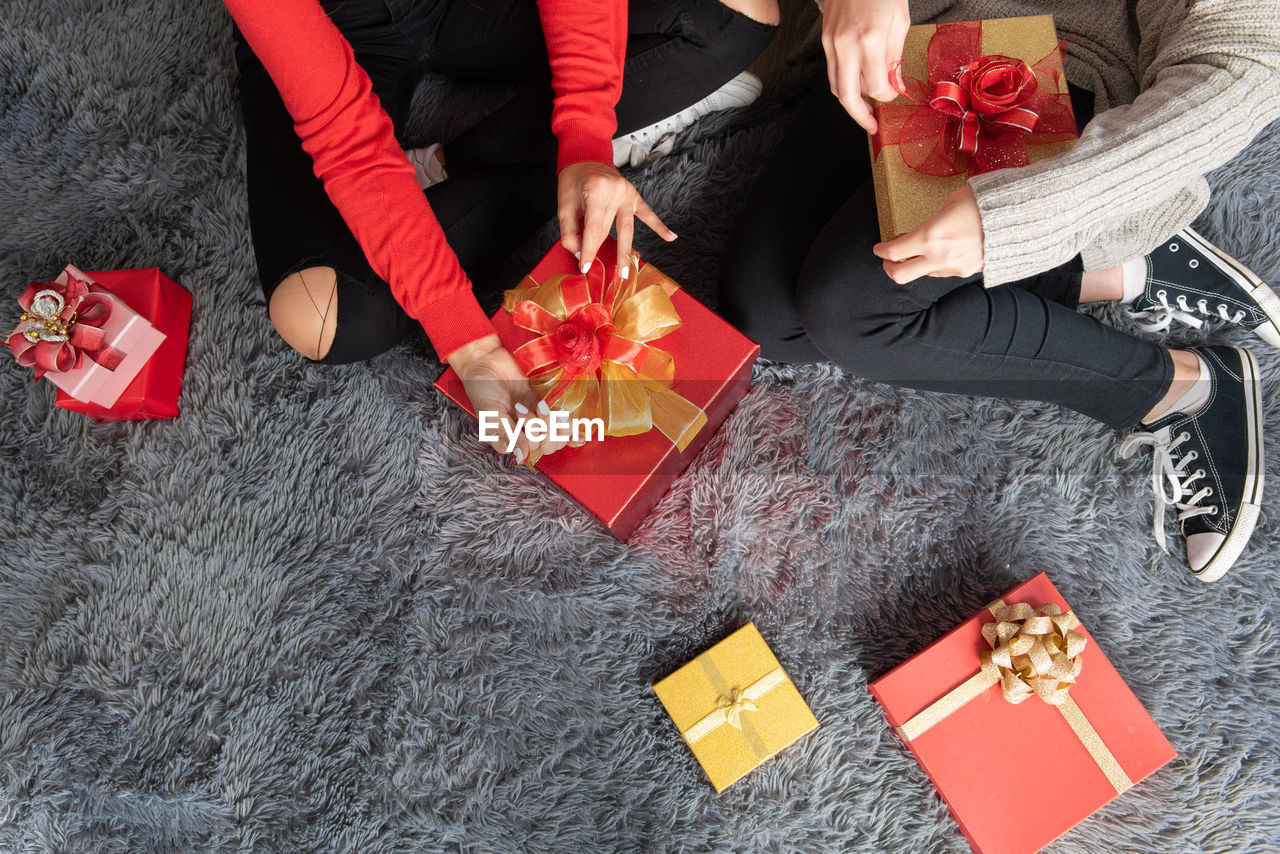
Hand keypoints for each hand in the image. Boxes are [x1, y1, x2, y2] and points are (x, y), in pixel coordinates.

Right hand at [448, 335, 570, 464]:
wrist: (487, 360)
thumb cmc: (482, 387)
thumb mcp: (491, 412)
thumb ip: (507, 433)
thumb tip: (522, 457)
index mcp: (506, 440)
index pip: (529, 451)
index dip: (531, 434)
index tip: (518, 411)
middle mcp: (522, 434)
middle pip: (546, 446)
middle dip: (546, 428)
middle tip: (536, 407)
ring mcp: (534, 420)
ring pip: (556, 437)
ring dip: (557, 425)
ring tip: (545, 406)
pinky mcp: (542, 406)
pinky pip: (560, 422)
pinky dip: (570, 428)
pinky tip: (580, 431)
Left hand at [557, 161, 676, 277]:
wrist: (585, 155)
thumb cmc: (573, 179)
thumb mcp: (563, 203)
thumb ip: (569, 229)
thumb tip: (580, 253)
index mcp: (596, 190)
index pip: (594, 229)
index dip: (589, 250)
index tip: (585, 267)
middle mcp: (615, 191)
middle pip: (609, 230)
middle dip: (601, 250)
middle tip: (599, 272)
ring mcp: (627, 193)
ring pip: (627, 228)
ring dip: (626, 251)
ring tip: (626, 270)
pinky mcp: (634, 195)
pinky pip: (647, 213)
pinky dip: (659, 226)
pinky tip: (671, 237)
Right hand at [821, 0, 909, 131]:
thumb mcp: (899, 22)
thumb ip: (894, 57)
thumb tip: (893, 84)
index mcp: (868, 41)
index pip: (875, 87)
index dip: (887, 96)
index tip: (895, 93)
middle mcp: (845, 45)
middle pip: (847, 97)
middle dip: (861, 115)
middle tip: (872, 125)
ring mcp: (831, 43)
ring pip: (836, 87)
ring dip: (851, 102)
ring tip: (865, 109)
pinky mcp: (825, 40)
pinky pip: (832, 71)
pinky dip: (844, 83)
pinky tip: (856, 86)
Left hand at [873, 185, 984, 282]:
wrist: (1019, 218)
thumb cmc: (986, 202)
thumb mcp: (951, 202)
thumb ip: (934, 219)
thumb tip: (930, 226)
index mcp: (929, 236)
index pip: (893, 251)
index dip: (881, 251)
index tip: (879, 248)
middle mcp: (938, 256)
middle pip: (900, 275)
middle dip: (889, 269)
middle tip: (888, 261)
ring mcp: (953, 267)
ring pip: (924, 274)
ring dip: (917, 265)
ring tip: (921, 253)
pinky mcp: (967, 272)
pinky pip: (944, 272)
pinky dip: (937, 265)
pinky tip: (943, 253)